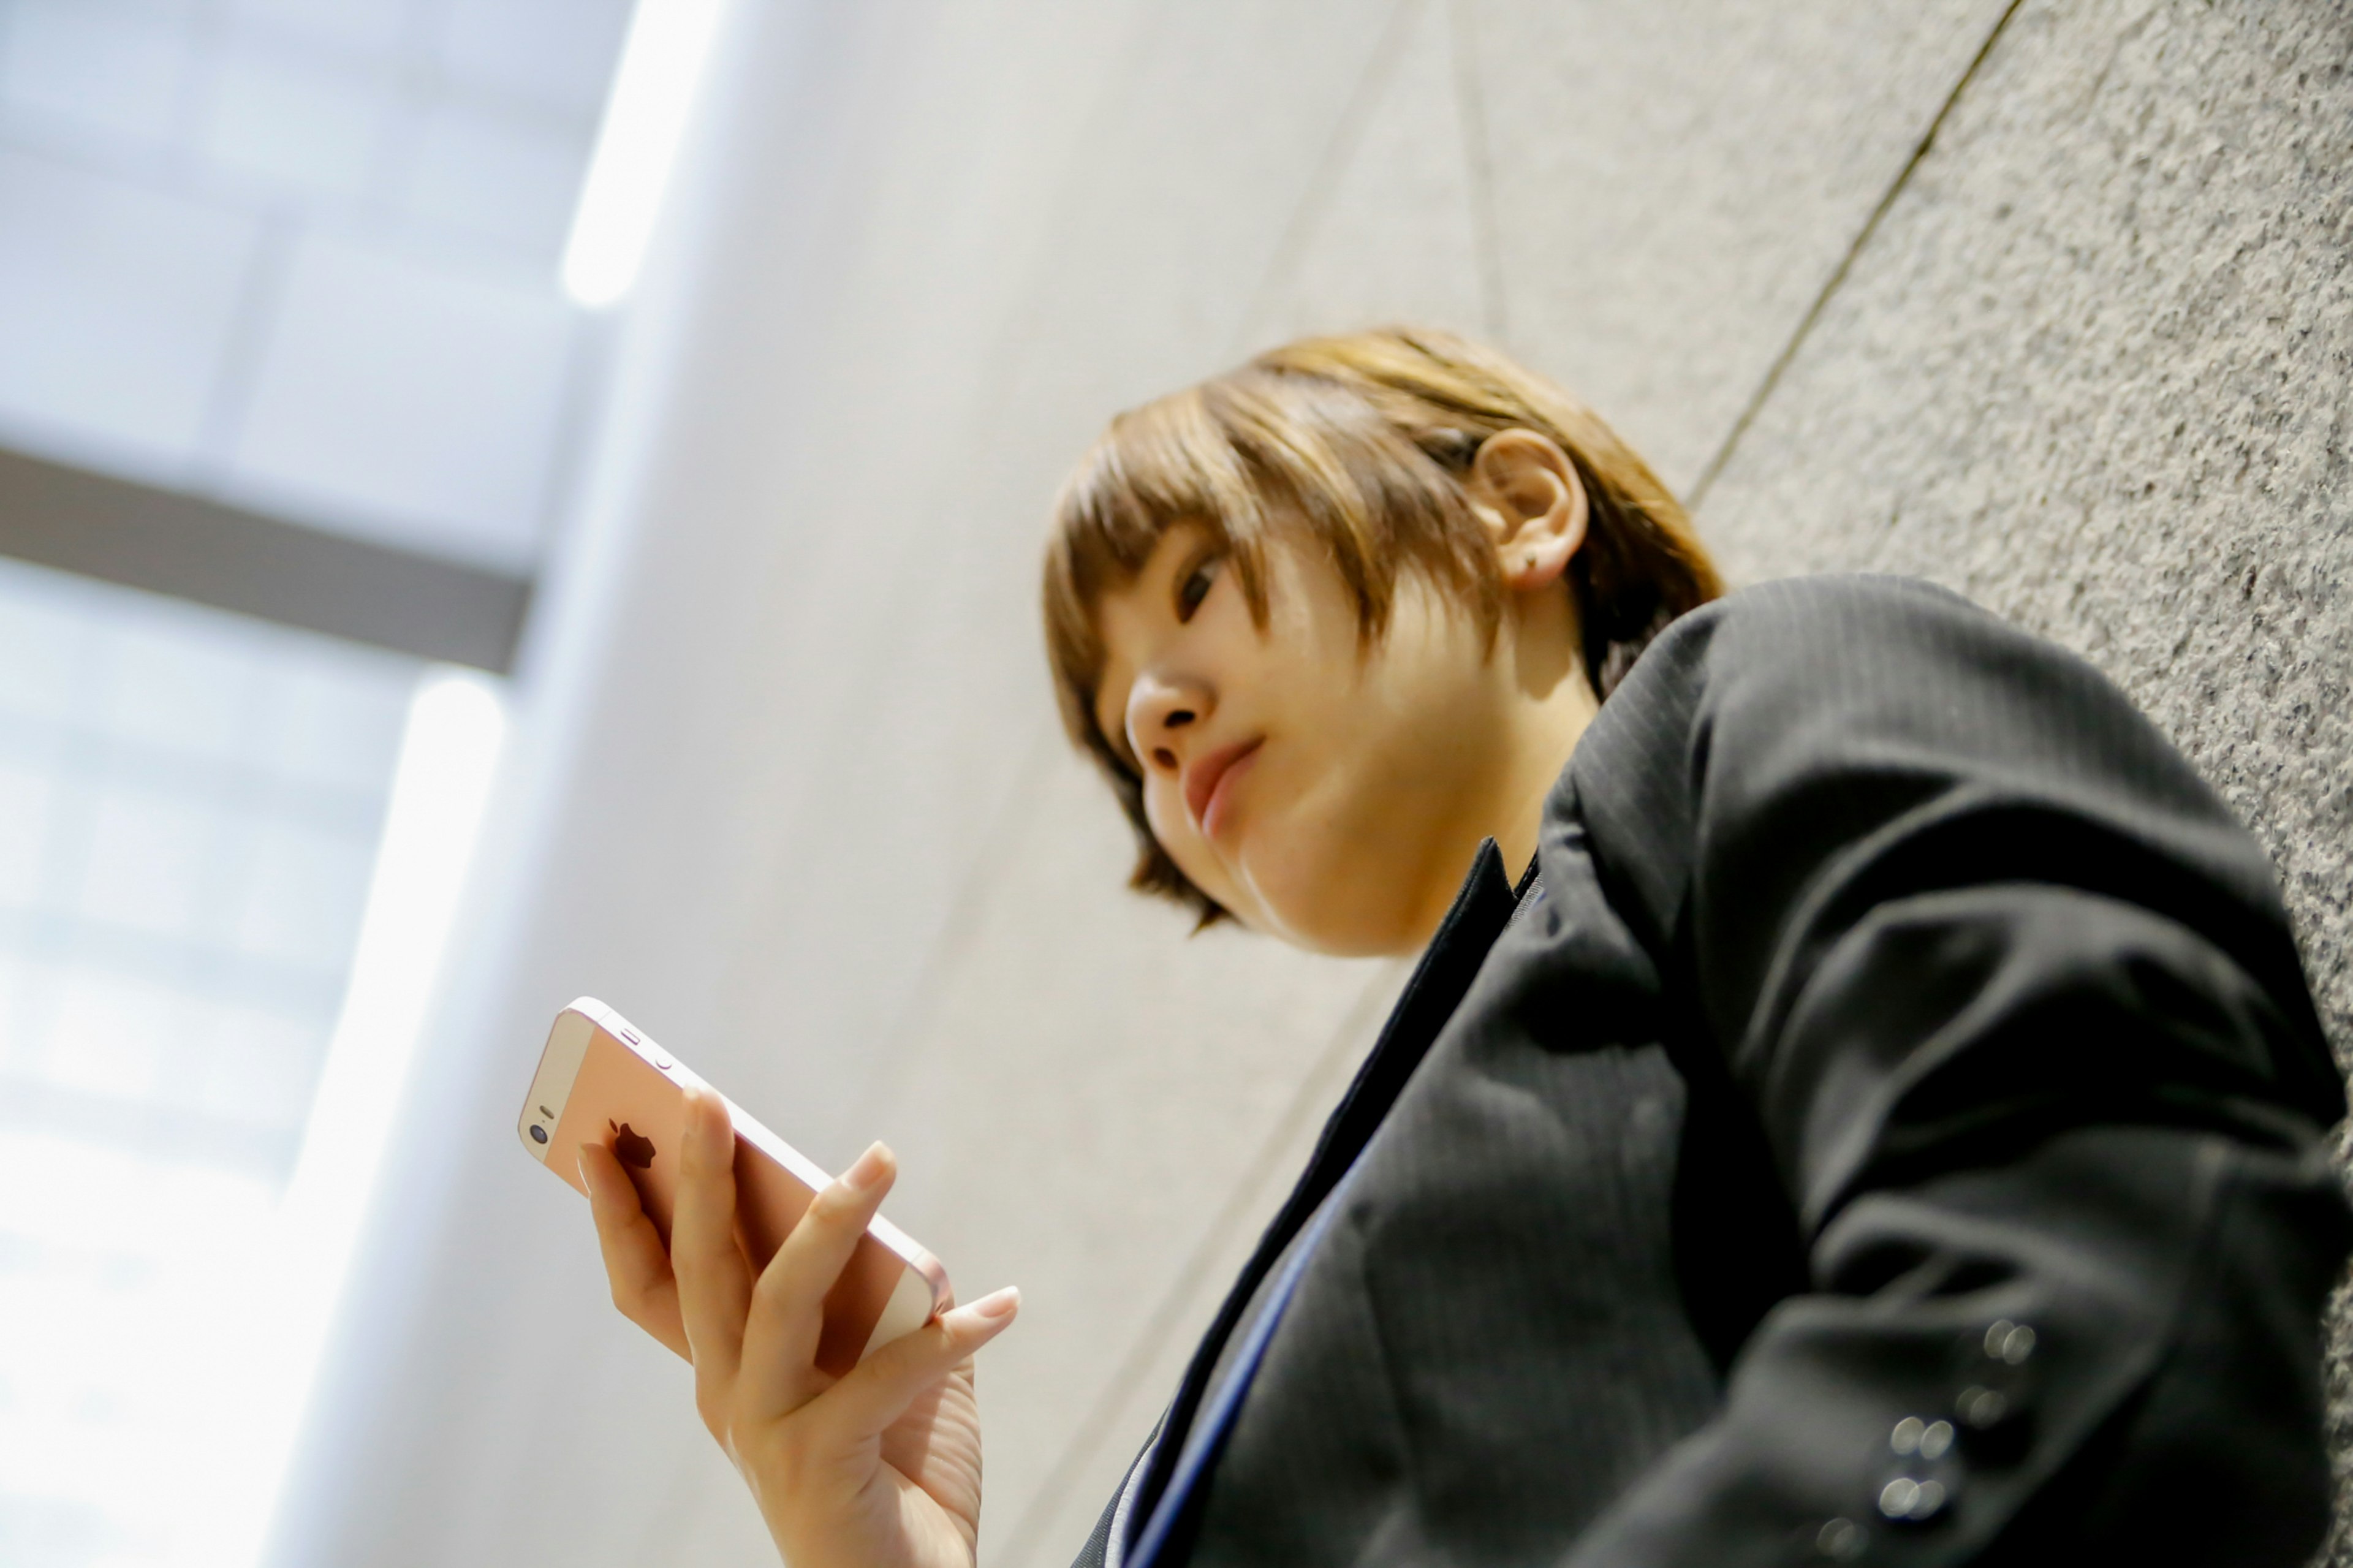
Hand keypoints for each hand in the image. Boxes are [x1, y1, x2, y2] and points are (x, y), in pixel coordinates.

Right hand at [580, 1086, 1018, 1567]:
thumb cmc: (893, 1476)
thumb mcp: (881, 1371)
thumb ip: (876, 1303)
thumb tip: (893, 1237)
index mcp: (725, 1373)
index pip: (654, 1284)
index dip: (623, 1213)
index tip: (602, 1136)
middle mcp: (728, 1398)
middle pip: (701, 1270)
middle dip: (697, 1178)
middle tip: (702, 1098)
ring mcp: (766, 1433)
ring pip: (780, 1302)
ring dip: (831, 1223)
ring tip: (882, 1160)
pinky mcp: (820, 1466)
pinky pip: (884, 1382)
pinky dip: (948, 1338)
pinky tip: (1001, 1307)